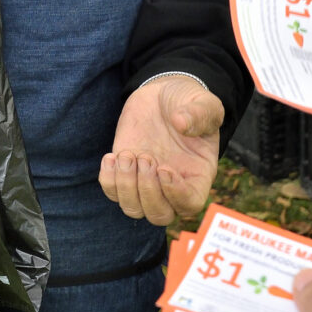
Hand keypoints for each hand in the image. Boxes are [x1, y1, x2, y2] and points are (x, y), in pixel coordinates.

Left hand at [98, 75, 223, 224]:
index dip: (176, 194)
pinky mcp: (125, 172)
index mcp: (198, 175)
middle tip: (145, 157)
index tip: (164, 169)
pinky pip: (112, 192)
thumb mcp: (203, 102)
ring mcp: (147, 182)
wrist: (162, 96)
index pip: (190, 203)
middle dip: (147, 192)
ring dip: (125, 186)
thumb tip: (181, 123)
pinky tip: (112, 155)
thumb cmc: (187, 101)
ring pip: (133, 208)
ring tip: (127, 154)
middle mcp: (172, 186)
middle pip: (159, 215)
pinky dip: (108, 179)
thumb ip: (199, 113)